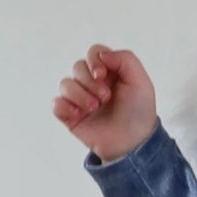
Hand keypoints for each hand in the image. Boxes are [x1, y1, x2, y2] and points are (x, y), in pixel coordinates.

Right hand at [52, 43, 156, 162]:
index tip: (103, 75)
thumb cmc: (138, 113)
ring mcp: (80, 99)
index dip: (94, 61)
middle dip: (90, 81)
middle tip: (105, 97)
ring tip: (94, 108)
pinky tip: (79, 114)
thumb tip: (101, 54)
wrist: (133, 143)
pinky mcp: (71, 116)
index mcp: (109, 72)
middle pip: (78, 67)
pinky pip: (56, 104)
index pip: (93, 53)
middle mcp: (93, 83)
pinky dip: (64, 107)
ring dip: (79, 95)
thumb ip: (125, 59)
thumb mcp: (140, 81)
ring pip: (65, 84)